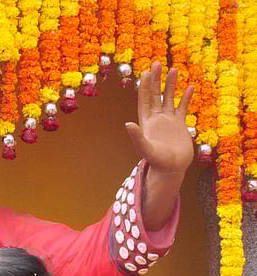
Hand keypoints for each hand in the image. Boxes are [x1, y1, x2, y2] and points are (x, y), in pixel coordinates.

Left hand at [125, 61, 194, 176]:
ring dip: (171, 85)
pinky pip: (183, 108)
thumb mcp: (145, 149)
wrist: (171, 170)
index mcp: (146, 122)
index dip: (144, 86)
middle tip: (157, 64)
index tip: (146, 72)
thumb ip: (137, 137)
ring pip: (169, 99)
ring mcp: (168, 121)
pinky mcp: (180, 125)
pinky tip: (190, 87)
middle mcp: (156, 119)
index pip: (144, 100)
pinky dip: (186, 98)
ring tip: (173, 69)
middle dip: (155, 80)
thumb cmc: (157, 162)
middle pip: (155, 95)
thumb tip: (128, 124)